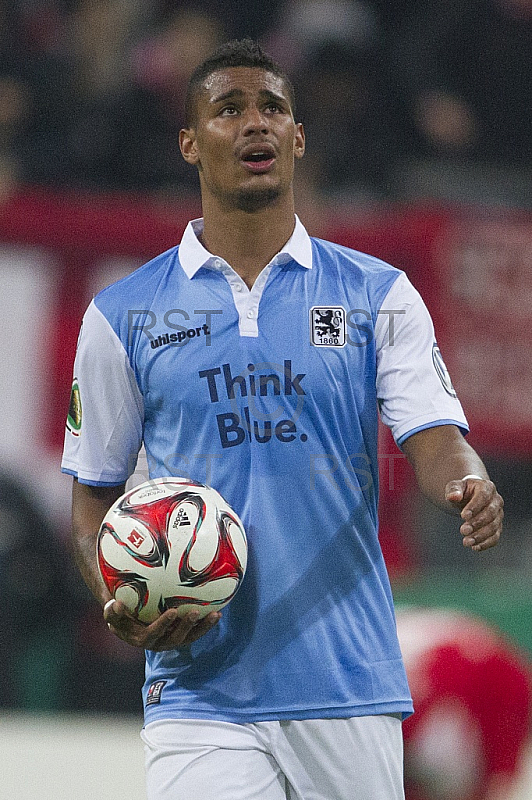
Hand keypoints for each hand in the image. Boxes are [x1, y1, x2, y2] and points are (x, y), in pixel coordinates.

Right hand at [103, 599, 220, 650]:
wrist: (130, 619)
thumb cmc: (120, 613)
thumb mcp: (112, 612)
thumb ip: (112, 610)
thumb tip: (116, 604)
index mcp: (142, 638)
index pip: (153, 634)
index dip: (163, 625)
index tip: (172, 611)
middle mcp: (159, 643)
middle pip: (175, 638)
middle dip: (186, 627)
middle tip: (193, 612)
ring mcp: (172, 640)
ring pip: (190, 637)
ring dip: (203, 627)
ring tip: (215, 615)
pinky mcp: (181, 635)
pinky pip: (196, 631)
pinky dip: (206, 624)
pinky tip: (218, 611)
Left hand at [445, 477, 503, 551]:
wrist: (469, 497)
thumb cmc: (461, 491)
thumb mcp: (455, 487)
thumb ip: (453, 490)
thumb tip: (453, 497)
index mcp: (487, 487)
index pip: (483, 496)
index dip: (474, 506)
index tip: (463, 516)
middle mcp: (496, 501)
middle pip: (490, 513)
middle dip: (477, 523)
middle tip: (463, 530)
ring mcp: (499, 514)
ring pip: (494, 527)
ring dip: (480, 536)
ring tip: (466, 542)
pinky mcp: (497, 526)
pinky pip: (495, 537)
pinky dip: (486, 543)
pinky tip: (475, 547)